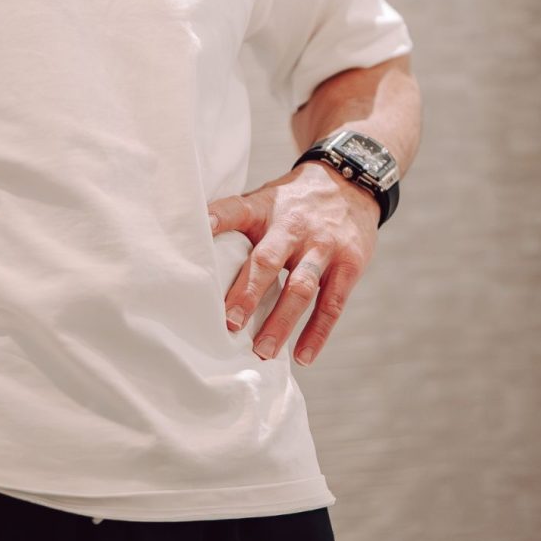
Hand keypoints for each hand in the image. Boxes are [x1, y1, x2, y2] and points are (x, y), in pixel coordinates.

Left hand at [207, 162, 378, 364]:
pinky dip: (317, 332)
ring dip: (281, 322)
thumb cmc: (293, 203)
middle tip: (230, 324)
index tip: (199, 231)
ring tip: (263, 351)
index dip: (216, 219)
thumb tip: (191, 253)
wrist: (349, 183)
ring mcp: (324, 245)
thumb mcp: (264, 200)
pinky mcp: (349, 264)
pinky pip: (332, 303)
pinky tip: (303, 356)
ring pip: (300, 287)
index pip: (236, 210)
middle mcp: (293, 226)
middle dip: (248, 293)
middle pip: (268, 260)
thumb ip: (237, 224)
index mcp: (266, 208)